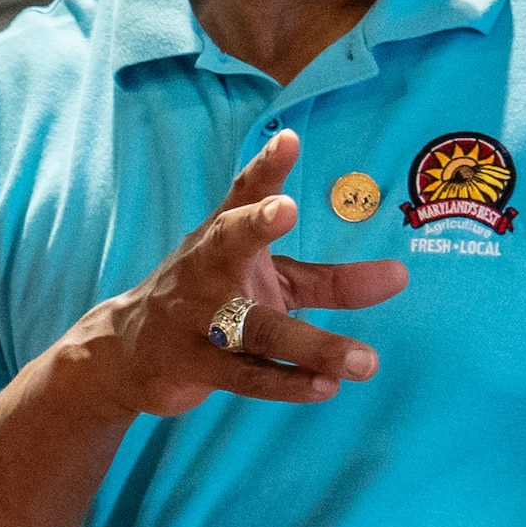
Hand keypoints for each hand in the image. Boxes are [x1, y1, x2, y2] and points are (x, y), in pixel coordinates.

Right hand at [48, 129, 405, 423]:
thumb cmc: (211, 303)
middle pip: (226, 244)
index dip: (266, 167)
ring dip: (311, 345)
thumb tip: (402, 276)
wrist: (124, 354)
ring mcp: (194, 319)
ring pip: (254, 328)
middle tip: (287, 208)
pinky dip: (286, 383)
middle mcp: (204, 270)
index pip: (242, 194)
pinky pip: (245, 376)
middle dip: (253, 225)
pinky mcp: (192, 366)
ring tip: (364, 361)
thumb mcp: (270, 282)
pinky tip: (326, 386)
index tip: (290, 139)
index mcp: (221, 237)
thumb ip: (334, 281)